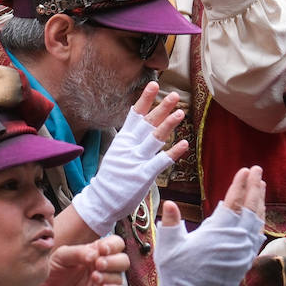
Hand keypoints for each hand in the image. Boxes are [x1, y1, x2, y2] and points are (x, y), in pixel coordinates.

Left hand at [32, 236, 129, 285]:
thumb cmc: (51, 276)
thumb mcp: (61, 257)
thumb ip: (78, 252)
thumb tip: (95, 253)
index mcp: (94, 254)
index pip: (114, 244)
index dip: (113, 245)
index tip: (102, 249)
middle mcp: (102, 268)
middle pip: (123, 259)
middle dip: (113, 261)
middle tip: (98, 264)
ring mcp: (105, 284)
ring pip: (121, 276)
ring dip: (110, 276)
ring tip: (94, 278)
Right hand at [70, 84, 189, 234]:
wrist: (101, 201)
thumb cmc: (111, 178)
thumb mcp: (117, 153)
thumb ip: (130, 141)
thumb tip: (142, 127)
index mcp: (123, 140)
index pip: (135, 115)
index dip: (145, 99)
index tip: (154, 84)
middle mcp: (130, 147)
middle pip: (147, 123)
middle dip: (161, 108)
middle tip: (174, 95)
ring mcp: (136, 160)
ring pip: (155, 138)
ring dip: (168, 124)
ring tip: (181, 112)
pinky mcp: (143, 175)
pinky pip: (161, 161)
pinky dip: (173, 152)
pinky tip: (184, 144)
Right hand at [151, 166, 265, 285]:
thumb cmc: (178, 275)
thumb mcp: (169, 246)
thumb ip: (171, 222)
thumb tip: (170, 203)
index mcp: (219, 231)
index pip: (234, 201)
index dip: (240, 184)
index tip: (247, 170)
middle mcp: (236, 240)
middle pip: (251, 208)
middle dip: (255, 188)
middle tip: (258, 172)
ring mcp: (243, 252)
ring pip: (257, 222)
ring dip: (259, 203)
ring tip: (261, 189)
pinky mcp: (245, 263)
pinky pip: (257, 238)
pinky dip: (259, 224)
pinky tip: (259, 220)